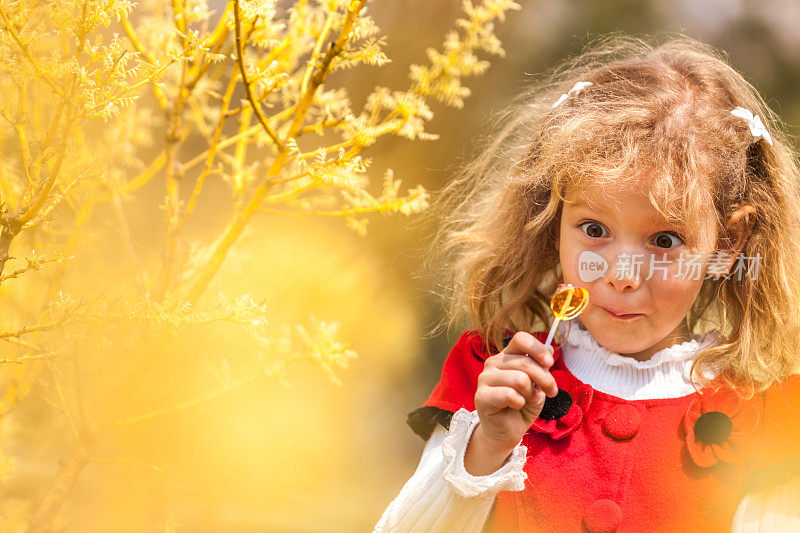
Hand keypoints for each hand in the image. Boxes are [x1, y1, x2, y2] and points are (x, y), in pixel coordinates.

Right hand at [464, 331, 557, 474]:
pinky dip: (520, 403)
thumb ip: (541, 367)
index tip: (550, 364)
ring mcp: (485, 379)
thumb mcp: (538, 385)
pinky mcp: (481, 396)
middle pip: (525, 362)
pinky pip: (509, 395)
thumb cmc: (522, 406)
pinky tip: (517, 406)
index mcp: (506, 356)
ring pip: (520, 379)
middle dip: (545, 379)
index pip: (520, 339)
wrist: (507, 432)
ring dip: (531, 393)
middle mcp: (493, 363)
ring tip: (529, 400)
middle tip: (551, 392)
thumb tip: (550, 348)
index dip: (538, 349)